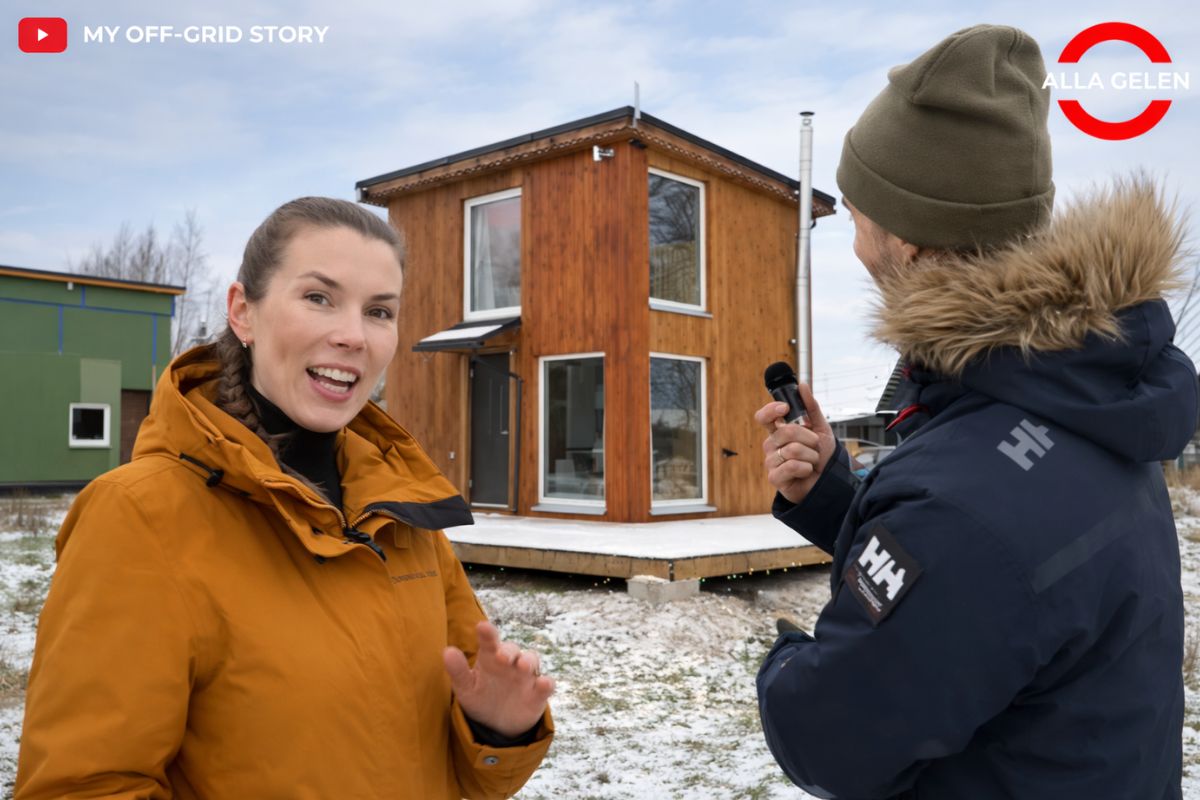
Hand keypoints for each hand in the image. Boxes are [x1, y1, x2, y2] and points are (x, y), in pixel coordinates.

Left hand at [443, 621, 554, 737]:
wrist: (497, 725)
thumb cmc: (480, 698)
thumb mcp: (465, 688)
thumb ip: (458, 670)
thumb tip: (447, 651)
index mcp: (490, 658)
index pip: (489, 641)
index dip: (487, 633)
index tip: (482, 626)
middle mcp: (510, 663)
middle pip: (512, 649)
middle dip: (509, 650)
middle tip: (501, 656)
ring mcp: (525, 677)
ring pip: (532, 661)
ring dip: (529, 661)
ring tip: (522, 666)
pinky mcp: (537, 694)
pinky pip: (546, 685)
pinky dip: (546, 683)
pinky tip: (544, 684)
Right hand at [755, 382, 834, 504]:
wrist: (829, 480)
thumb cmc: (822, 455)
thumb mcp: (821, 428)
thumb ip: (811, 407)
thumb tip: (802, 385)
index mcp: (778, 431)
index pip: (764, 417)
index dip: (771, 410)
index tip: (785, 408)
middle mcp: (772, 445)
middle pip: (786, 431)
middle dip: (809, 438)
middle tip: (814, 446)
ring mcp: (771, 461)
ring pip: (792, 450)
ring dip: (811, 455)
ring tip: (812, 461)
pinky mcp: (775, 477)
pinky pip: (791, 466)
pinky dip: (806, 468)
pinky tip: (807, 471)